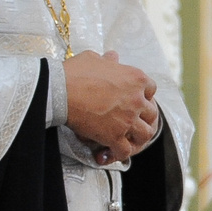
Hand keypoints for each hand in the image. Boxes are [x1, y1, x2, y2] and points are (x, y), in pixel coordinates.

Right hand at [65, 49, 160, 164]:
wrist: (60, 90)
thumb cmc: (75, 72)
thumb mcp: (94, 59)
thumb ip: (108, 61)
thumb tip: (112, 56)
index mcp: (136, 79)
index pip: (151, 89)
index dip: (144, 95)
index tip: (136, 99)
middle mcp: (137, 100)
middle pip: (151, 113)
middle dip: (144, 118)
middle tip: (134, 122)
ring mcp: (128, 119)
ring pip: (145, 134)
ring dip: (138, 137)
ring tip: (129, 139)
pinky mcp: (115, 135)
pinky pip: (125, 150)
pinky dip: (120, 154)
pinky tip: (113, 153)